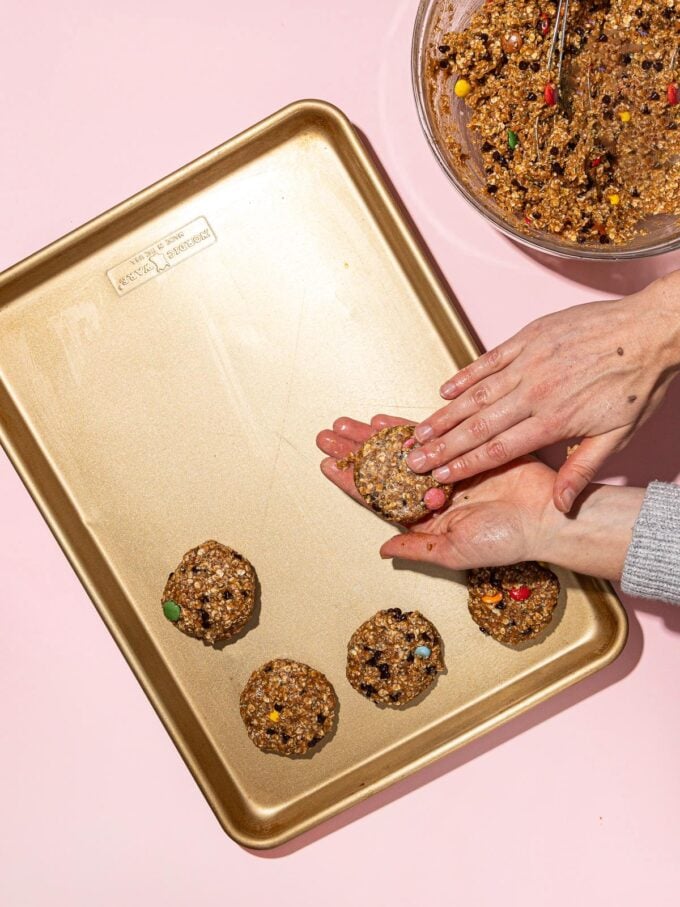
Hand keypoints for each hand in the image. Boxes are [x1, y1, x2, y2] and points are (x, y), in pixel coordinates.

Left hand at [317, 413, 556, 568]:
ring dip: (372, 437)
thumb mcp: (454, 550)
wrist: (546, 517)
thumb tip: (382, 550)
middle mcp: (429, 493)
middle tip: (327, 434)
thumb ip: (417, 547)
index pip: (377, 497)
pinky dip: (405, 428)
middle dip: (354, 452)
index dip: (351, 481)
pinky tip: (383, 420)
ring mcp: (445, 470)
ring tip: (345, 423)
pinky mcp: (463, 450)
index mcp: (423, 518)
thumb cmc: (505, 541)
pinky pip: (428, 437)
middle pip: (382, 470)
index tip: (327, 465)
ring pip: (399, 450)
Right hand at [406, 272, 679, 512]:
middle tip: (414, 459)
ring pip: (476, 394)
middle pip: (478, 426)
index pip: (498, 450)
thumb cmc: (638, 383)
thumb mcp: (619, 435)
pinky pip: (488, 360)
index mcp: (554, 421)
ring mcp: (528, 362)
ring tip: (420, 431)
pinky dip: (465, 375)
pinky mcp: (528, 338)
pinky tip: (445, 390)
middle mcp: (534, 393)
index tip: (440, 477)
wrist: (651, 329)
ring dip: (445, 415)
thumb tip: (561, 504)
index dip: (465, 465)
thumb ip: (583, 469)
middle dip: (441, 446)